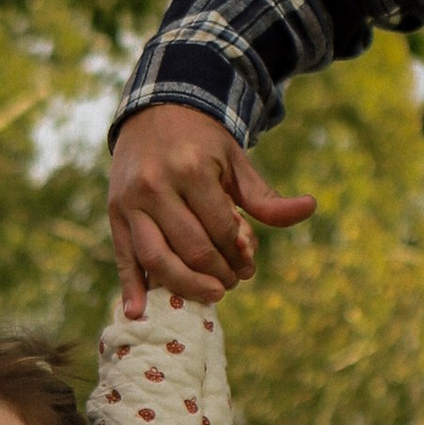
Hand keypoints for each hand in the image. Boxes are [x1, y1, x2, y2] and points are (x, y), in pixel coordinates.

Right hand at [107, 102, 314, 316]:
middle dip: (216, 274)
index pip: (220, 229)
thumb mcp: (235, 162)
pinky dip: (130, 286)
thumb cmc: (201, 143)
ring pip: (156, 258)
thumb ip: (265, 196)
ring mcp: (130, 201)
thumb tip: (309, 208)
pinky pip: (124, 255)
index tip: (247, 265)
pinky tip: (137, 313)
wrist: (154, 112)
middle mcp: (156, 185)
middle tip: (230, 284)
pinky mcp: (114, 212)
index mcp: (191, 169)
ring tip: (208, 296)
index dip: (238, 254)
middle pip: (191, 248)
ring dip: (185, 286)